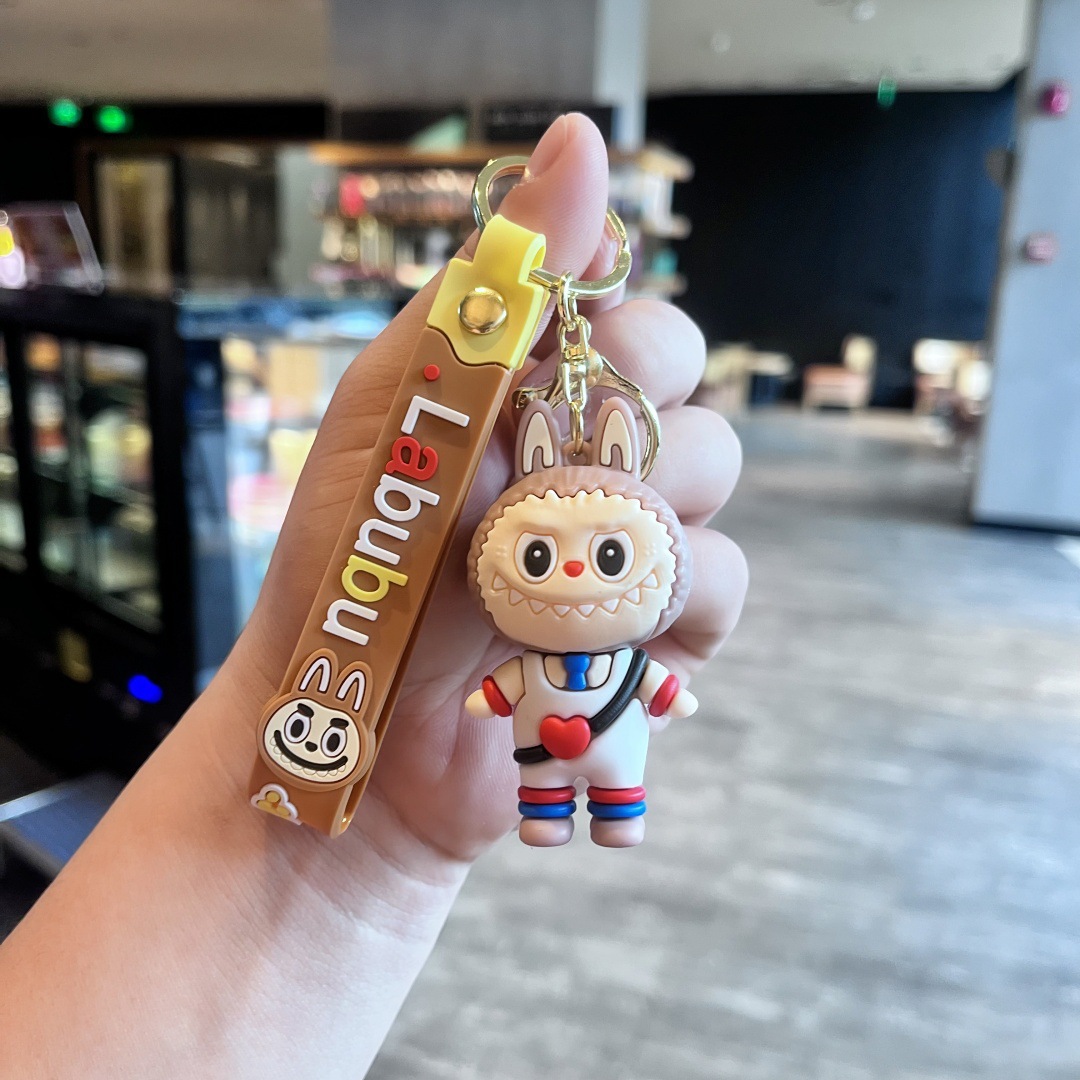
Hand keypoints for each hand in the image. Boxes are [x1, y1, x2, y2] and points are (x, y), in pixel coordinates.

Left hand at [219, 113, 747, 869]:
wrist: (348, 733)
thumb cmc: (350, 567)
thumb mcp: (400, 407)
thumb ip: (493, 289)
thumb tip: (584, 139)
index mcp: (525, 399)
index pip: (635, 322)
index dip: (630, 347)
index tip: (571, 396)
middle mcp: (580, 461)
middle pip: (695, 403)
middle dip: (642, 452)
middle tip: (556, 505)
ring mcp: (615, 547)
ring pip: (717, 499)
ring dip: (652, 541)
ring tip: (562, 587)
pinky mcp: (643, 632)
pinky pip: (721, 593)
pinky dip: (686, 613)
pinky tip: (619, 637)